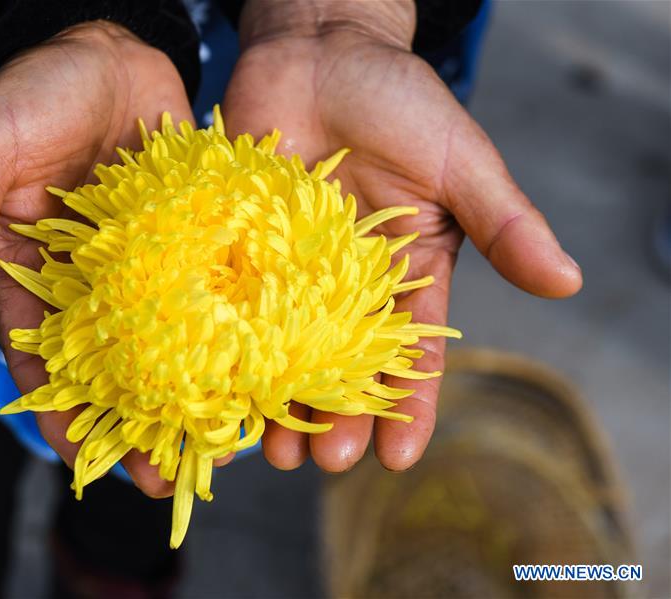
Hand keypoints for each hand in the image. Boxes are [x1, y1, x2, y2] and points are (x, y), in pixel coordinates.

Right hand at [0, 21, 192, 496]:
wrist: (108, 48)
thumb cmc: (36, 92)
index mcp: (31, 277)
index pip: (43, 361)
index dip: (62, 414)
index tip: (88, 464)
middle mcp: (92, 285)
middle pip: (112, 370)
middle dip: (137, 423)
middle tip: (170, 474)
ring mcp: (148, 269)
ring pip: (168, 346)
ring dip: (191, 393)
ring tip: (225, 441)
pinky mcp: (193, 244)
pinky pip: (213, 297)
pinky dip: (231, 334)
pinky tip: (257, 367)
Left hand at [224, 0, 581, 472]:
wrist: (317, 47)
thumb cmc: (398, 99)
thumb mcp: (459, 162)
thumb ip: (504, 223)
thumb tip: (566, 282)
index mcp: (405, 271)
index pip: (413, 351)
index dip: (409, 405)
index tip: (398, 456)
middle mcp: (344, 282)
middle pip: (342, 365)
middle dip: (338, 416)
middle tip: (325, 462)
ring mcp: (287, 268)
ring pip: (283, 349)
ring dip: (279, 399)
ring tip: (272, 448)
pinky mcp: (240, 246)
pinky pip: (231, 305)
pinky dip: (224, 346)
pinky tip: (216, 386)